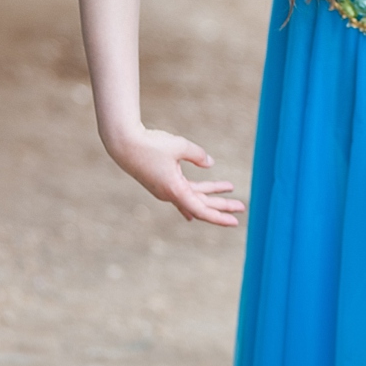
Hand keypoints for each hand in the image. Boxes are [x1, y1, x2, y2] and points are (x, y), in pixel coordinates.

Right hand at [107, 126, 245, 225]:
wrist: (123, 144)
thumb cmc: (150, 145)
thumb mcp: (179, 146)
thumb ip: (198, 155)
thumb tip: (210, 164)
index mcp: (175, 190)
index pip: (202, 209)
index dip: (220, 215)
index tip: (235, 221)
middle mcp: (171, 194)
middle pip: (201, 204)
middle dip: (222, 205)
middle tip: (242, 207)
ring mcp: (166, 190)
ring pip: (193, 195)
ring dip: (212, 192)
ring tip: (230, 187)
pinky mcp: (163, 182)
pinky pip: (184, 190)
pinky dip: (197, 192)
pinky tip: (205, 194)